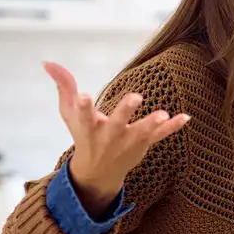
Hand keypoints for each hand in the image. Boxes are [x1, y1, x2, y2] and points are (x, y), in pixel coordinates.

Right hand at [44, 62, 190, 214]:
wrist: (98, 172)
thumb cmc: (83, 135)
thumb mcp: (69, 113)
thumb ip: (63, 86)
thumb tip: (47, 61)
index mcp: (88, 127)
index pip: (83, 116)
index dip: (83, 106)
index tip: (83, 96)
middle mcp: (109, 135)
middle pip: (117, 123)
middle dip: (125, 111)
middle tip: (136, 97)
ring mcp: (128, 141)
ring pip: (142, 132)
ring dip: (153, 124)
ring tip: (164, 114)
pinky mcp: (143, 144)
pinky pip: (160, 136)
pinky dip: (173, 128)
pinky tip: (186, 117)